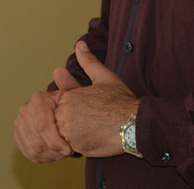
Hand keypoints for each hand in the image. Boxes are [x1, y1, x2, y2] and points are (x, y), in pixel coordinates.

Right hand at [13, 64, 80, 162]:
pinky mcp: (19, 134)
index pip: (42, 126)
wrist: (70, 116)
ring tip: (64, 153)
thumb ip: (70, 85)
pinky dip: (43, 158)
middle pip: (37, 141)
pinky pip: (28, 153)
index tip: (70, 149)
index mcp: (38, 99)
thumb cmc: (79, 106)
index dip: (56, 141)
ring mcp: (20, 122)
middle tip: (69, 152)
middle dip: (55, 151)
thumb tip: (58, 70)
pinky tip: (55, 154)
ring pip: (33, 149)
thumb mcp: (80, 95)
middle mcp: (25, 109)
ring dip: (51, 155)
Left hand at [54, 41, 138, 157]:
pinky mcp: (77, 147)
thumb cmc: (122, 102)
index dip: (70, 111)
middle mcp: (65, 113)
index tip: (87, 112)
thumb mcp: (104, 78)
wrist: (136, 123)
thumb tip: (80, 44)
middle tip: (90, 123)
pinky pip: (68, 149)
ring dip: (71, 136)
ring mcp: (70, 131)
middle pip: (57, 121)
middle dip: (69, 124)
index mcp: (69, 96)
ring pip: (60, 136)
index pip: (56, 106)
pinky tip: (91, 140)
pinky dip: (76, 146)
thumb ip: (88, 62)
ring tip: (90, 131)